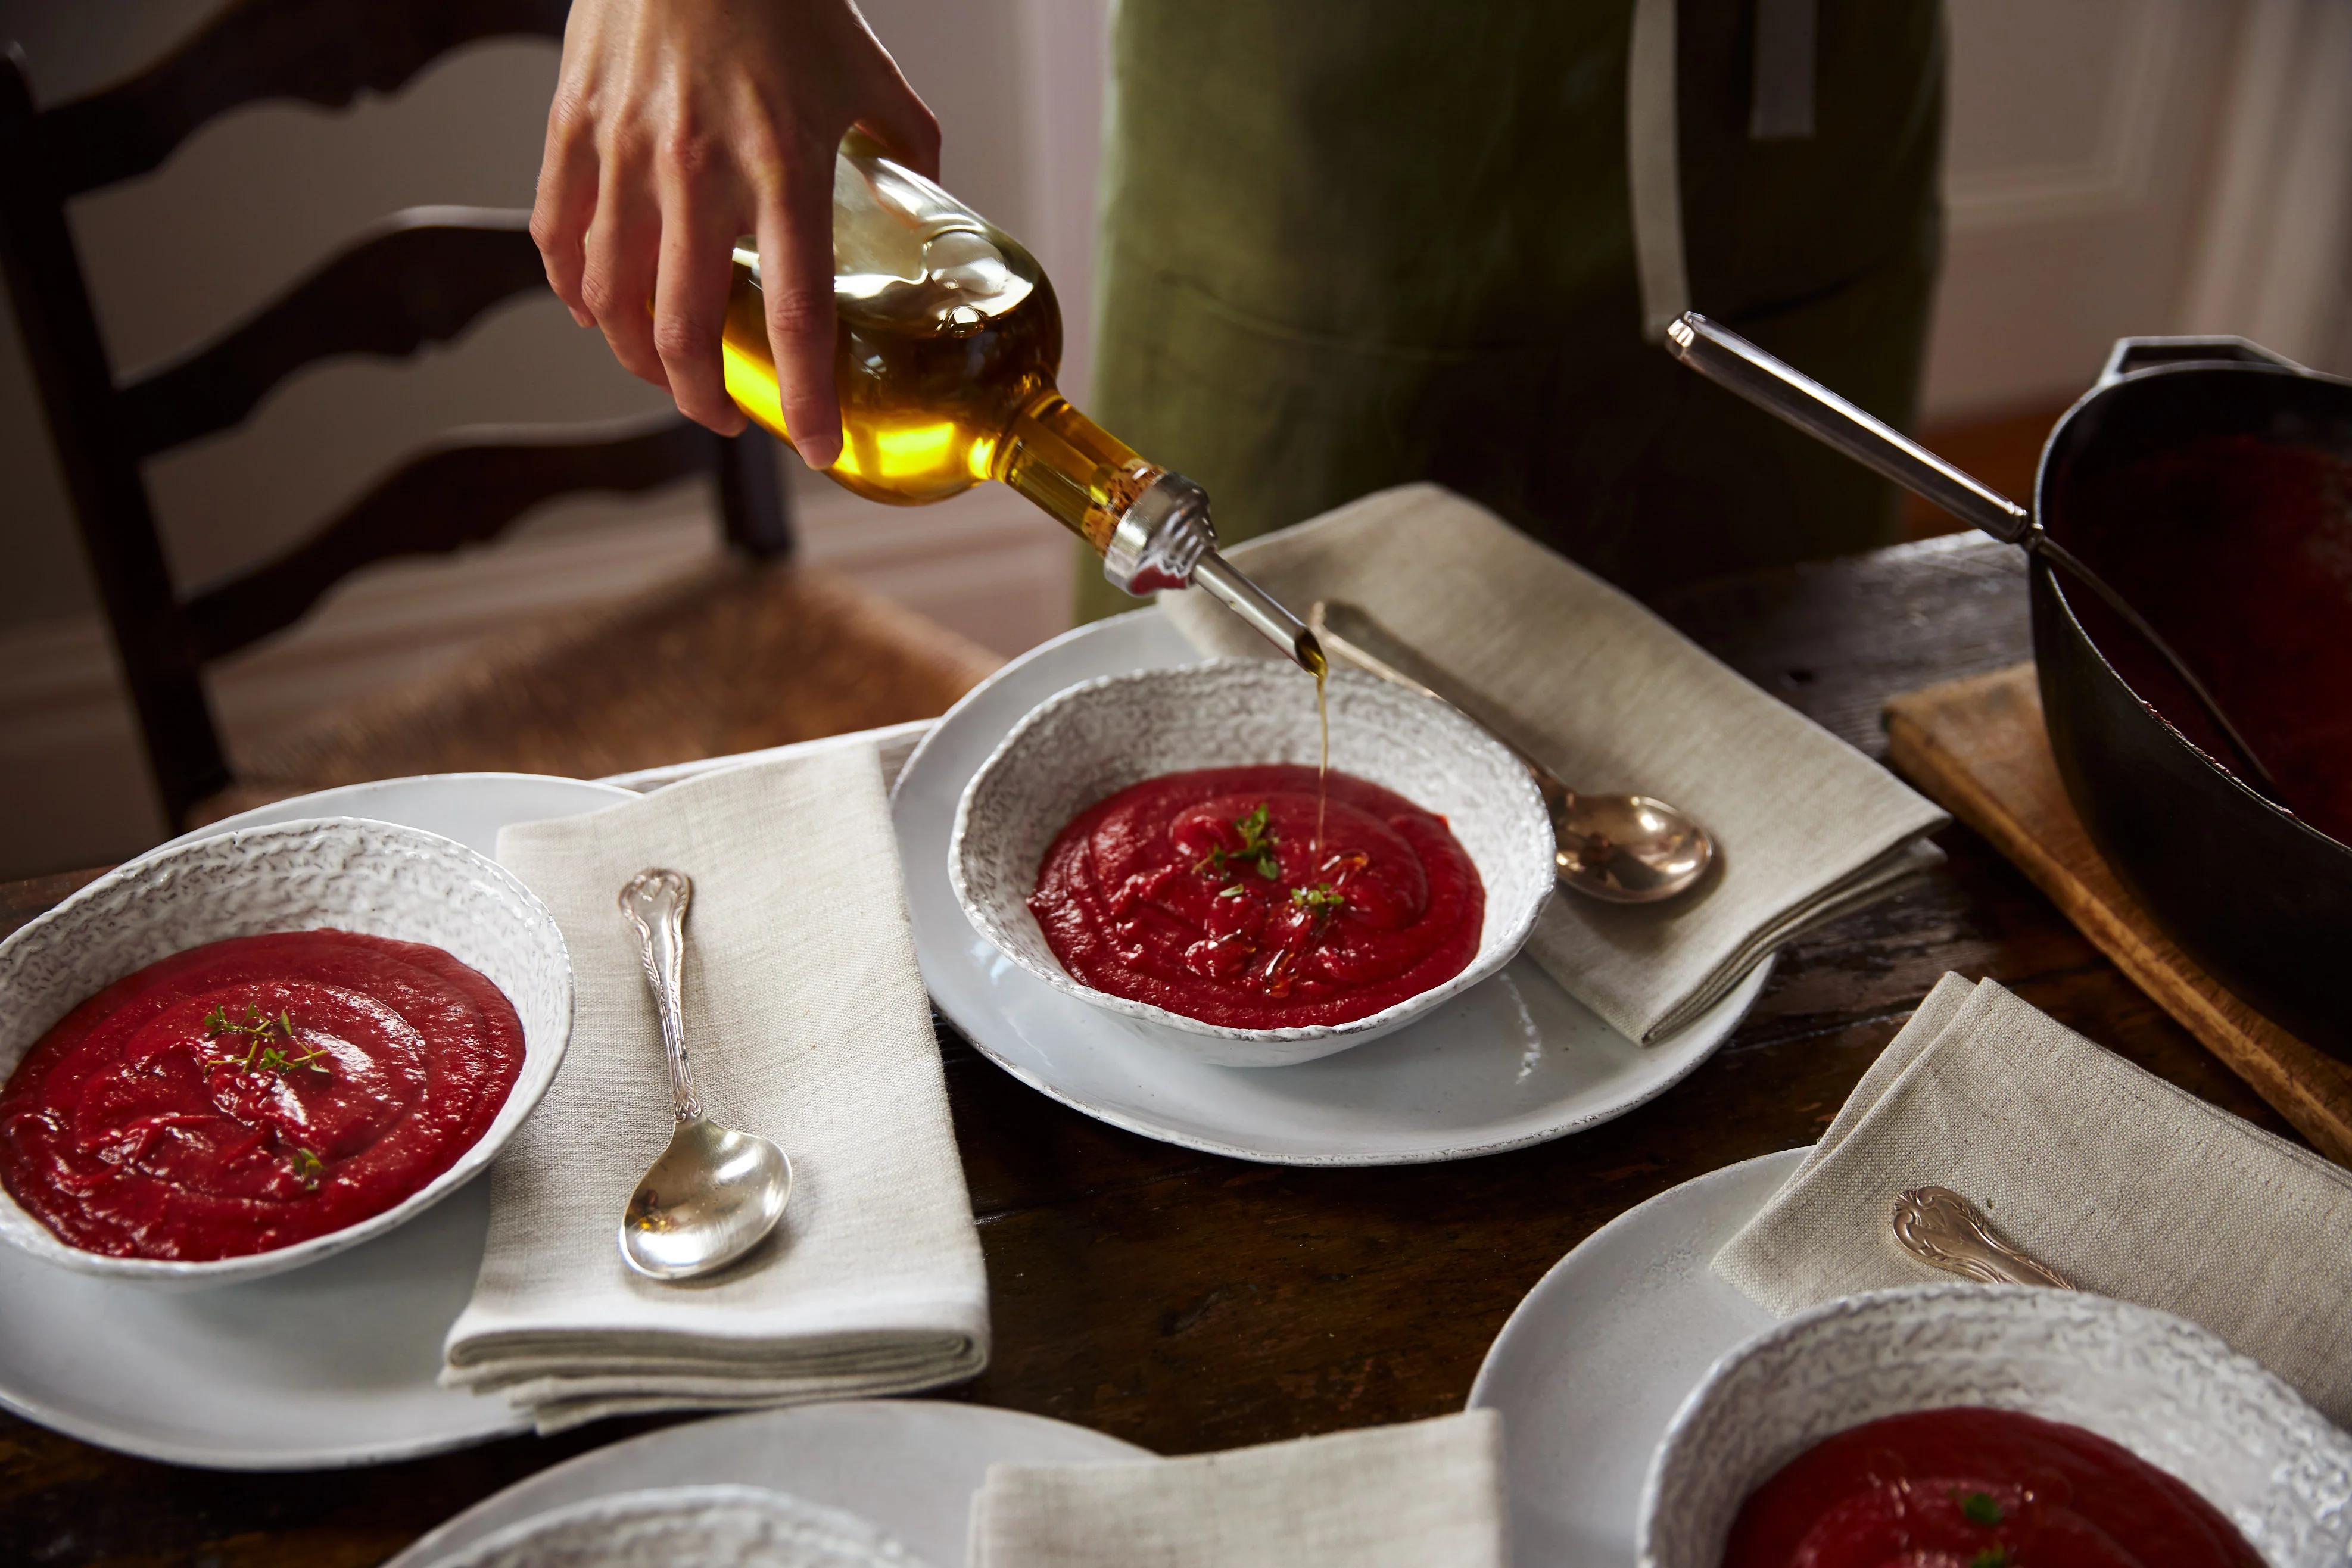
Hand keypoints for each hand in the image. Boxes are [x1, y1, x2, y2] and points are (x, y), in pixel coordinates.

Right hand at [532, 0, 938, 465]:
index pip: (795, 315)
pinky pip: (556, 236)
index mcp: (782, 166)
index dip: (806, 396)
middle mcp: (695, 170)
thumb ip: (906, 146)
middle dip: (704, 397)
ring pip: (609, 298)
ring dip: (635, 357)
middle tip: (728, 414)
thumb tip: (931, 203)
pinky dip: (573, 291)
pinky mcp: (573, 127)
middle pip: (682, 329)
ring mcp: (624, 152)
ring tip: (667, 374)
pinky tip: (595, 313)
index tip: (815, 447)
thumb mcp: (869, 72)